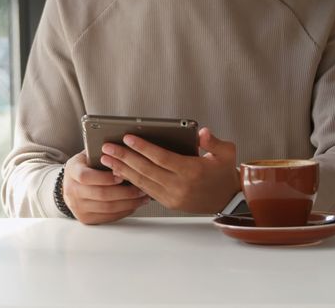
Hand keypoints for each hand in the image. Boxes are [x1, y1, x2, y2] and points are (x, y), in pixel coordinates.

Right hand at [62, 151, 150, 224]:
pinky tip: (134, 204)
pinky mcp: (86, 218)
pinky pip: (109, 217)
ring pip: (108, 208)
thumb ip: (101, 154)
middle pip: (101, 194)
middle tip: (141, 187)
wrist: (71, 185)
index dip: (105, 177)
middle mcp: (72, 191)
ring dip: (129, 203)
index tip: (122, 174)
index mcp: (72, 171)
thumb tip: (124, 150)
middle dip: (125, 192)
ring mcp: (78, 207)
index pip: (86, 177)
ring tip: (142, 197)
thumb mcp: (87, 156)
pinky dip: (124, 211)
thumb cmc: (85, 167)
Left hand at [99, 127, 238, 213]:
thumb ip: (213, 141)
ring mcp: (173, 196)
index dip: (143, 147)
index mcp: (192, 170)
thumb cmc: (223, 173)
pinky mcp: (169, 202)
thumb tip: (202, 132)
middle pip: (146, 169)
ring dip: (123, 169)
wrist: (227, 199)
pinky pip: (146, 190)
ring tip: (107, 159)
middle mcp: (180, 185)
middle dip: (125, 157)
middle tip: (108, 148)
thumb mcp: (226, 152)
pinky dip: (131, 180)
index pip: (161, 157)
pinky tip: (120, 172)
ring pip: (142, 181)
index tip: (128, 138)